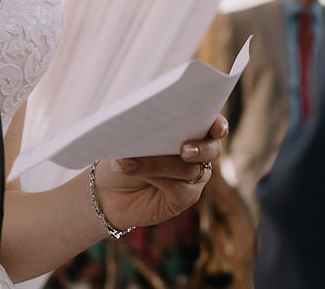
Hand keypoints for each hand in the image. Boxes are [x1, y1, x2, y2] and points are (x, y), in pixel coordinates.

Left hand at [92, 116, 228, 230]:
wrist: (107, 189)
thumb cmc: (122, 152)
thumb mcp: (134, 135)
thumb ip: (149, 128)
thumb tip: (150, 125)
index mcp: (190, 128)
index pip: (212, 124)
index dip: (218, 124)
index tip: (216, 127)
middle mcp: (198, 152)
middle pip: (212, 149)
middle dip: (201, 148)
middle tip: (184, 149)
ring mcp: (193, 178)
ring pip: (189, 169)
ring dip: (157, 163)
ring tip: (126, 160)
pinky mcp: (184, 199)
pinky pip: (179, 189)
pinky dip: (155, 177)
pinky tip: (131, 171)